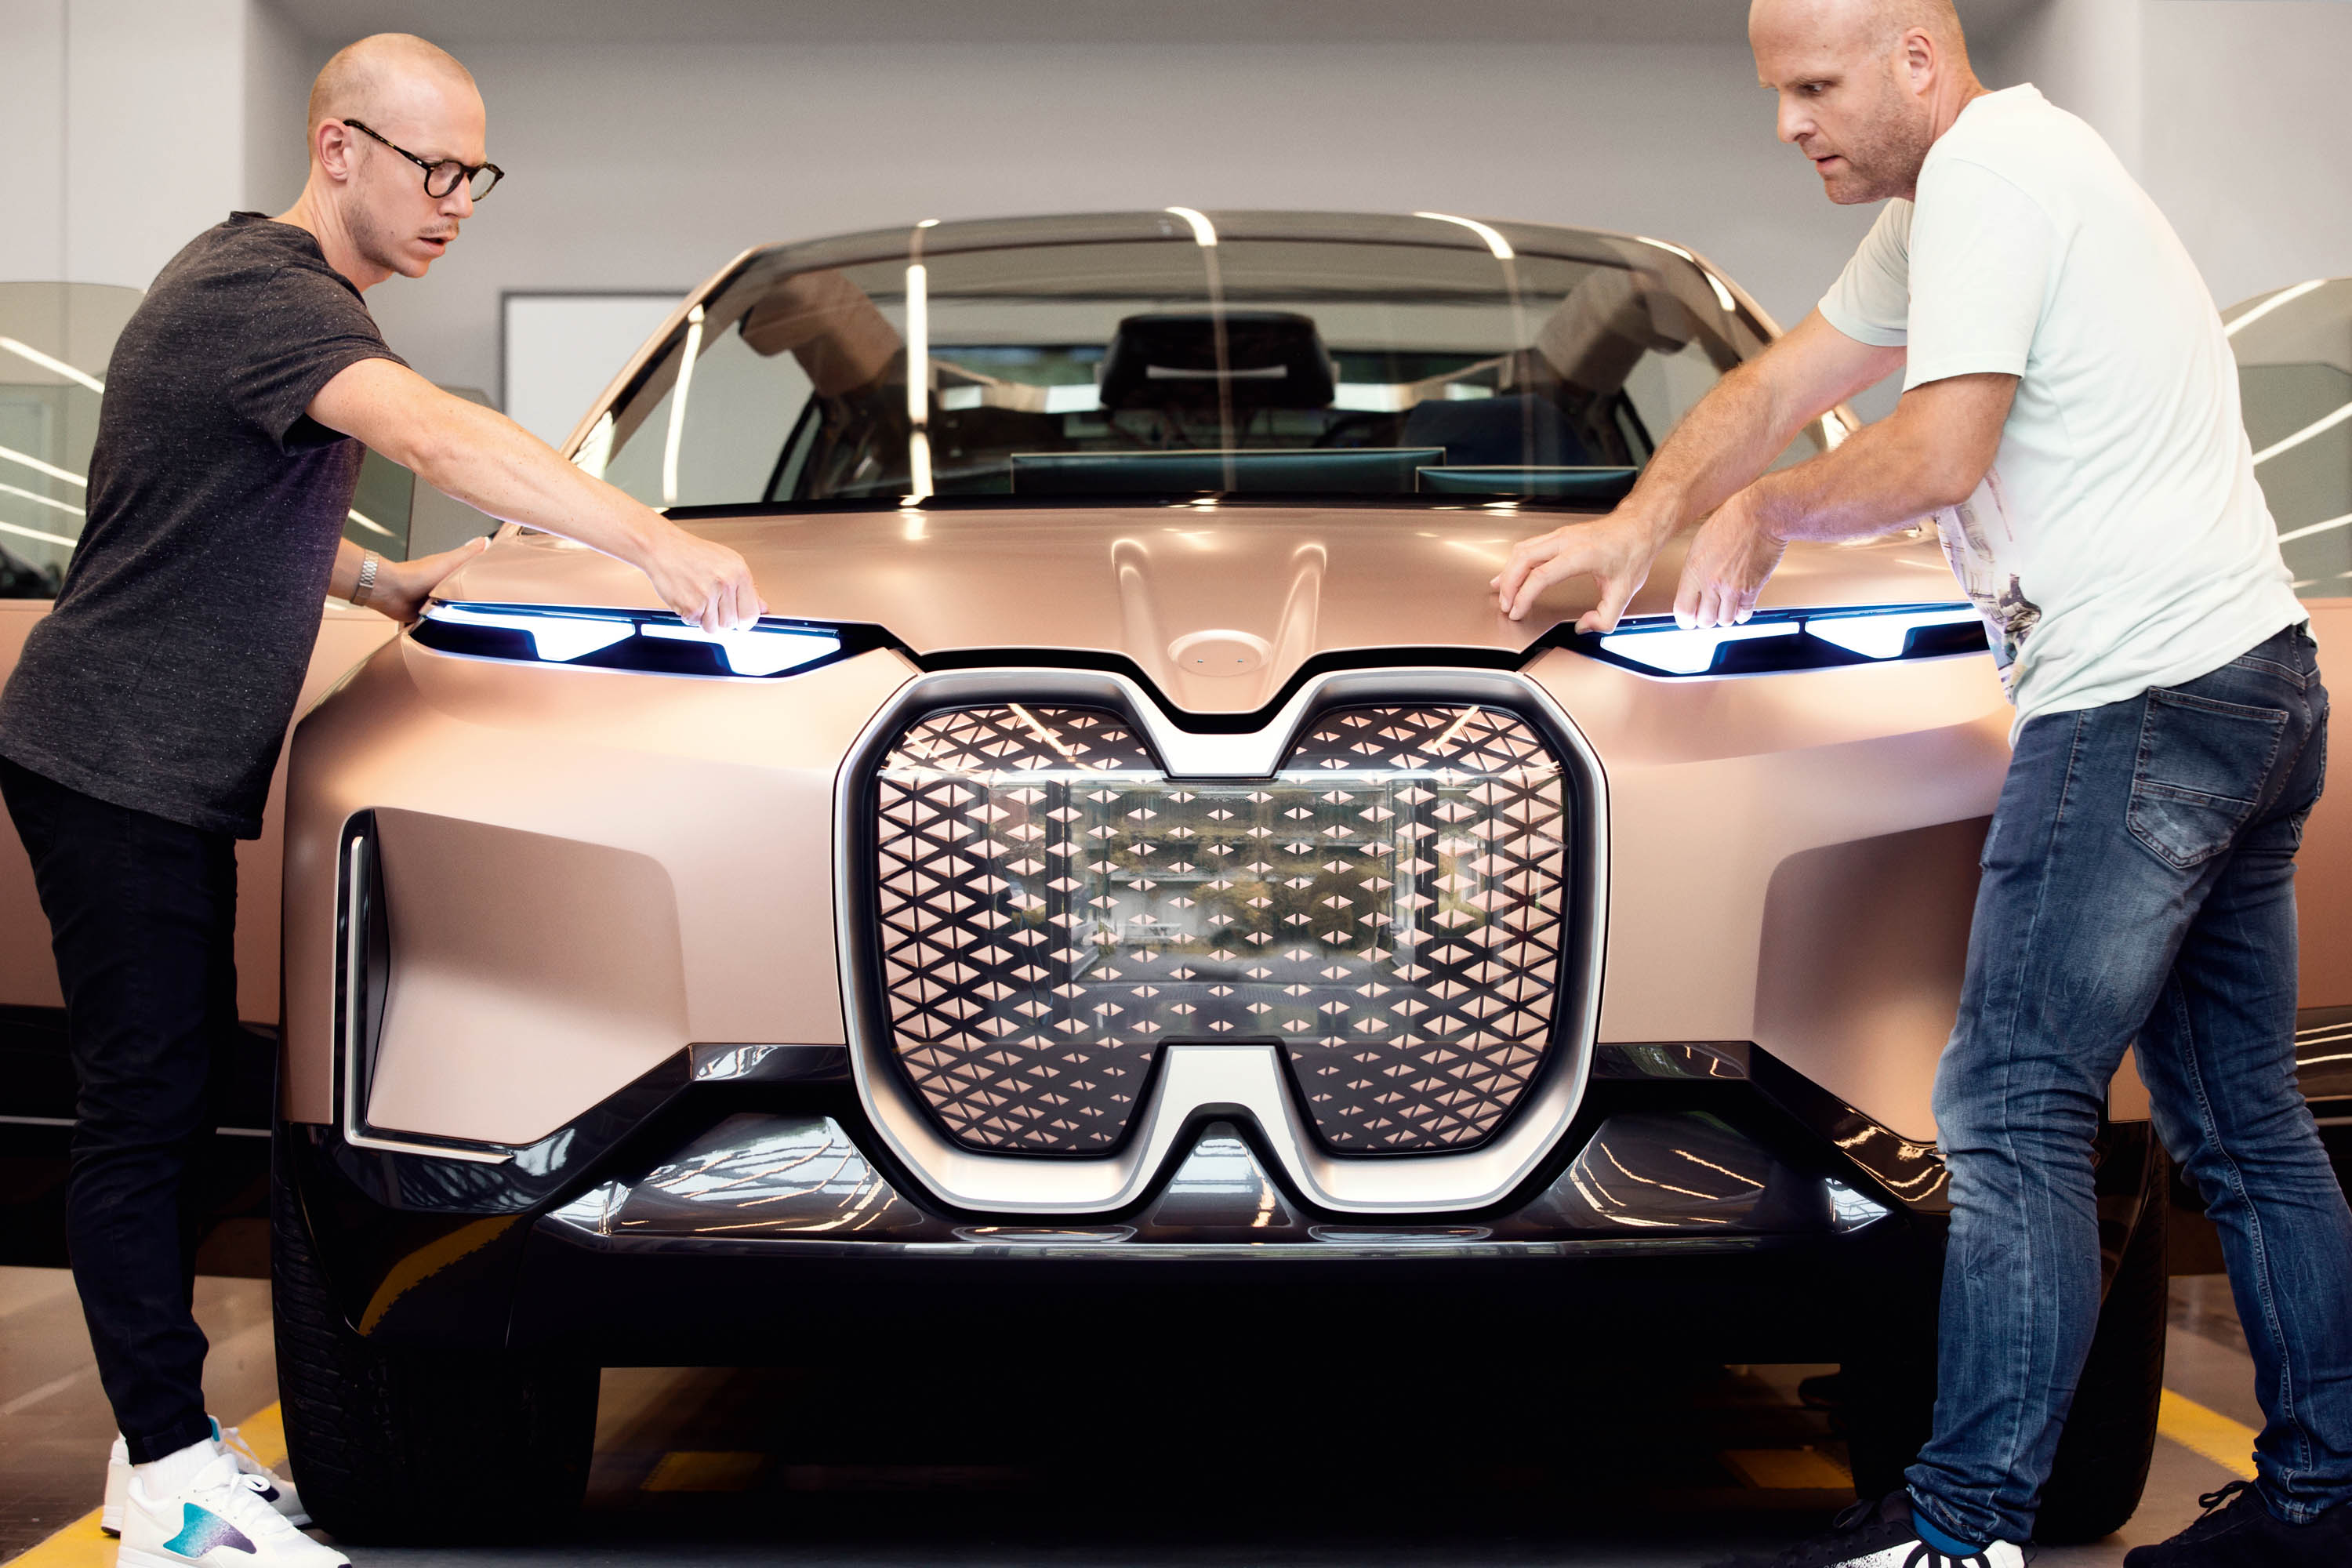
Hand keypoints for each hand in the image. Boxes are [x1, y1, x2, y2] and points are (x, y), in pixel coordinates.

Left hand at [372, 535, 489, 623]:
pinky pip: (440, 623)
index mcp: (449, 572)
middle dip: (472, 601)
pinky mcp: (426, 616)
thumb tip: (484, 541)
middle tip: (485, 607)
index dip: (483, 579)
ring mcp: (434, 602)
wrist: (392, 592)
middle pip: (464, 594)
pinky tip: (452, 627)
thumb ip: (466, 554)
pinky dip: (445, 626)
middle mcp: (441, 587)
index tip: (494, 584)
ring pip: (454, 610)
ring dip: (459, 615)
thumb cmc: (415, 575)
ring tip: (470, 618)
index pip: (471, 575)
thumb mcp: (448, 562)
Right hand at [638, 524, 765, 631]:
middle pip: (733, 623)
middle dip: (723, 620)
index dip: (745, 621)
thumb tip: (762, 607)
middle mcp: (726, 583)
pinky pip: (696, 624)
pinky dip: (690, 617)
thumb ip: (746, 587)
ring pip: (715, 628)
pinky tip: (687, 599)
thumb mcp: (726, 562)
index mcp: (739, 572)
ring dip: (706, 620)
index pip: (752, 613)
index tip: (740, 622)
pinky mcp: (691, 606)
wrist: (662, 547)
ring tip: (699, 601)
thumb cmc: (691, 553)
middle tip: (712, 606)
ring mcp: (709, 595)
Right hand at [1490, 509, 1664, 630]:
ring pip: (1523, 550)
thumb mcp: (1626, 591)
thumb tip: (1583, 627)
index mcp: (1581, 554)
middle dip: (1509, 585)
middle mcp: (1567, 541)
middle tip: (1505, 606)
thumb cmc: (1633, 551)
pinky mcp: (1558, 535)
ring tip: (1501, 592)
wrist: (1639, 526)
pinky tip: (1510, 572)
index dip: (1524, 596)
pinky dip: (1515, 562)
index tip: (1518, 611)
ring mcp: (1561, 535)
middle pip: (1524, 559)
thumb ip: (1606, 618)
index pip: (1541, 575)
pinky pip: (1529, 546)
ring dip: (1509, 572)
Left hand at [1673, 486, 1785, 628]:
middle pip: (1704, 621)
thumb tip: (1692, 590)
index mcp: (1694, 571)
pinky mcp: (1753, 588)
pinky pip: (1744, 614)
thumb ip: (1695, 570)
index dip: (1686, 619)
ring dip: (1724, 617)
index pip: (1683, 610)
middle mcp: (1711, 583)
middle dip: (1706, 619)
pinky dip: (1741, 614)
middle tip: (1709, 612)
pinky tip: (1740, 607)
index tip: (1689, 620)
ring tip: (1725, 607)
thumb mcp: (1700, 544)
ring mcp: (1733, 588)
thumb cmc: (1731, 522)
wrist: (1760, 514)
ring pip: (1725, 621)